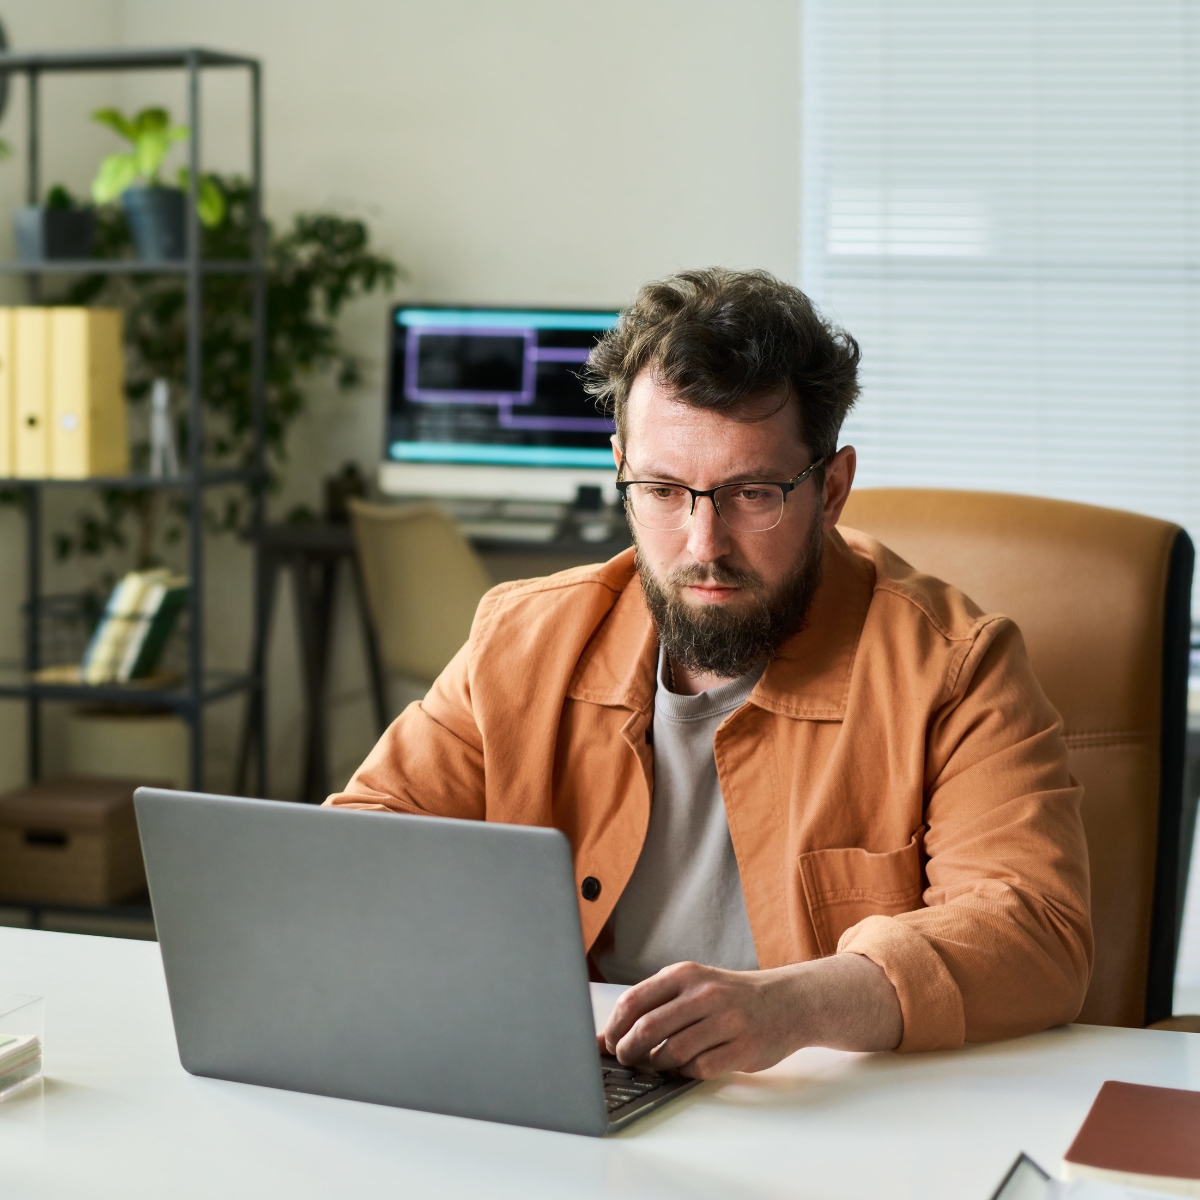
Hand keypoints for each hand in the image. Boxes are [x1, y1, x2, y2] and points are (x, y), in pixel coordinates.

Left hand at [599, 953, 902, 1079]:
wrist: (787, 1002)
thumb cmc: (731, 996)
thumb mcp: (694, 984)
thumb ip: (656, 1003)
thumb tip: (608, 1034)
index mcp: (686, 974)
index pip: (635, 1001)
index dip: (614, 1027)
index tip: (606, 1043)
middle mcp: (705, 994)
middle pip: (648, 1028)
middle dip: (628, 1050)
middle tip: (625, 1060)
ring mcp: (726, 1021)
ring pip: (673, 1052)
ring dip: (658, 1065)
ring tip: (657, 1064)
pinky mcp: (743, 1048)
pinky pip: (701, 1068)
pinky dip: (687, 1073)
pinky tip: (688, 1067)